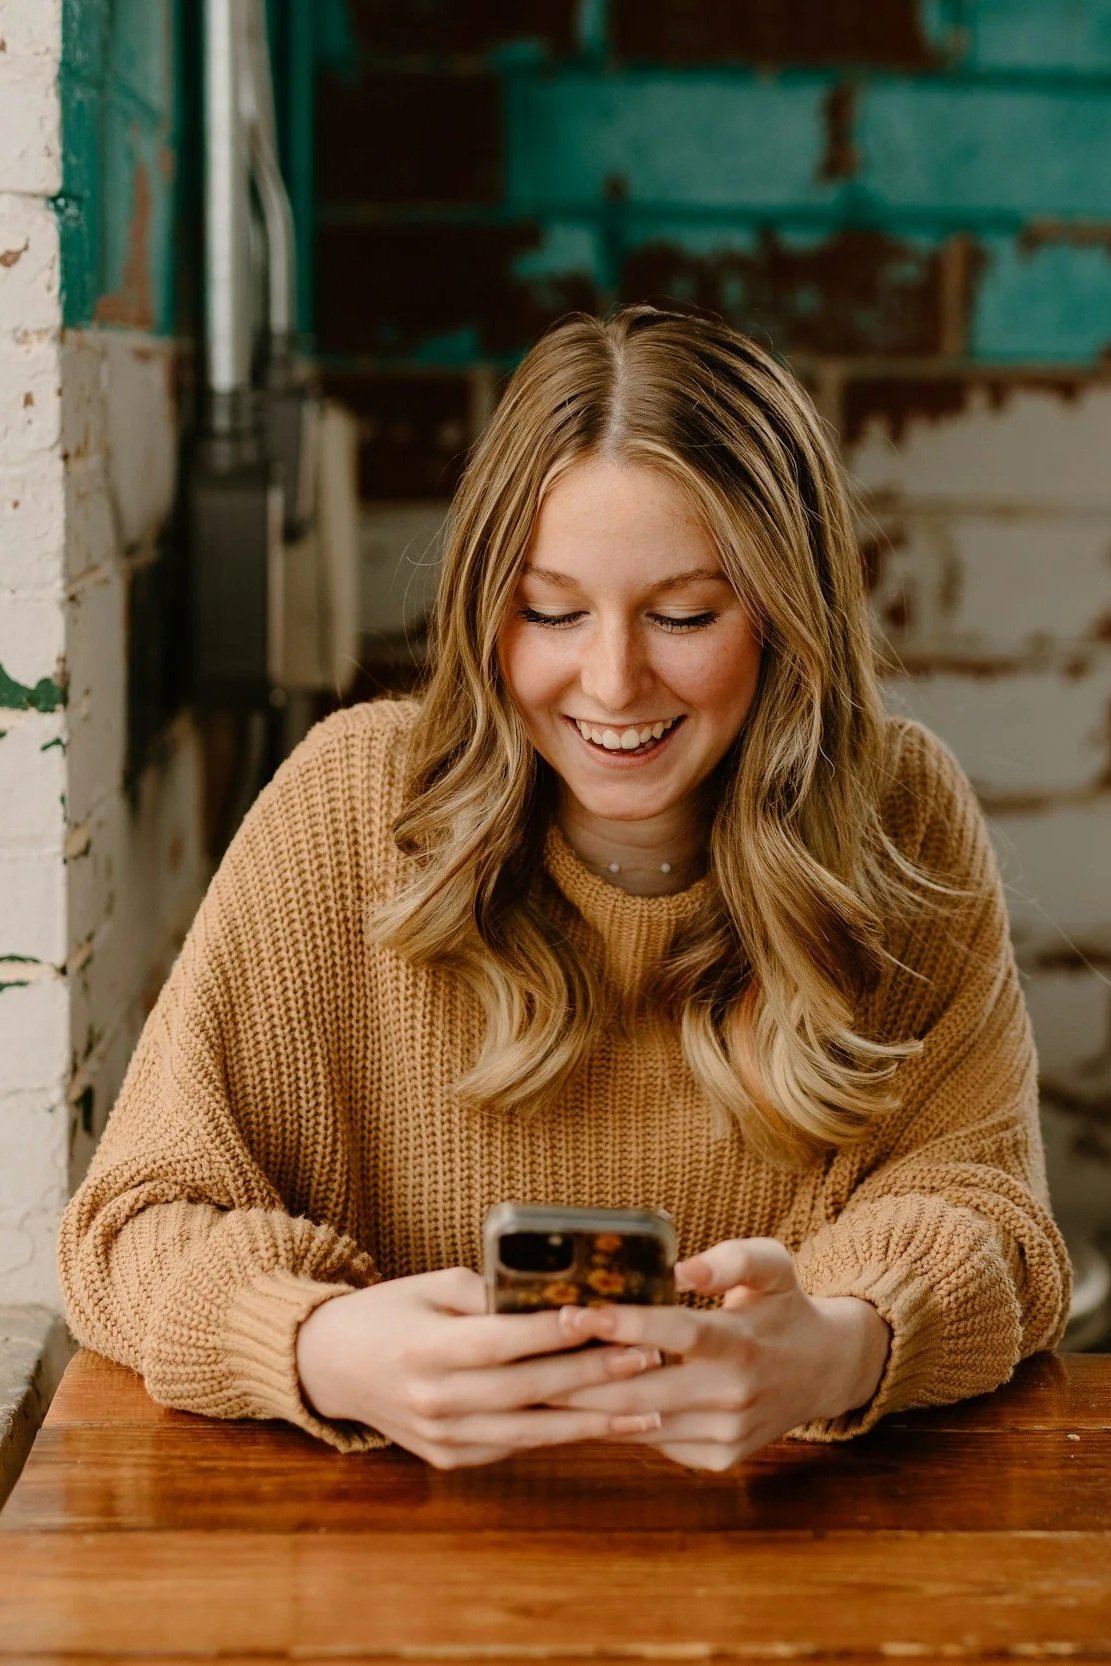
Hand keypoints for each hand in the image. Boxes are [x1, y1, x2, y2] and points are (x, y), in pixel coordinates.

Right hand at [294, 1267, 665, 1468]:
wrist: (332, 1367)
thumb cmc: (389, 1312)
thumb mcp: (430, 1286)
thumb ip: (488, 1292)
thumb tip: (556, 1291)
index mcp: (425, 1349)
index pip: (501, 1341)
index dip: (552, 1331)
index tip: (602, 1316)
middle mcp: (435, 1401)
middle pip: (527, 1390)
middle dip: (593, 1374)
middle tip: (648, 1356)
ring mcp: (444, 1438)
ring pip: (532, 1431)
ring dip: (595, 1420)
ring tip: (650, 1404)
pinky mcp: (452, 1460)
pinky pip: (517, 1447)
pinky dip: (563, 1436)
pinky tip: (607, 1424)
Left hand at [546, 1237, 891, 1471]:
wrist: (822, 1372)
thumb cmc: (783, 1307)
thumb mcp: (772, 1265)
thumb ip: (731, 1258)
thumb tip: (681, 1267)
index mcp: (741, 1343)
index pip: (675, 1333)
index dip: (624, 1324)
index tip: (575, 1311)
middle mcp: (732, 1395)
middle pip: (641, 1389)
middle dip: (579, 1374)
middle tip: (530, 1355)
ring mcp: (724, 1434)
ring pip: (639, 1423)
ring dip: (585, 1405)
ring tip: (536, 1382)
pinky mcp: (716, 1459)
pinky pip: (653, 1442)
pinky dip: (615, 1423)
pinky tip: (578, 1405)